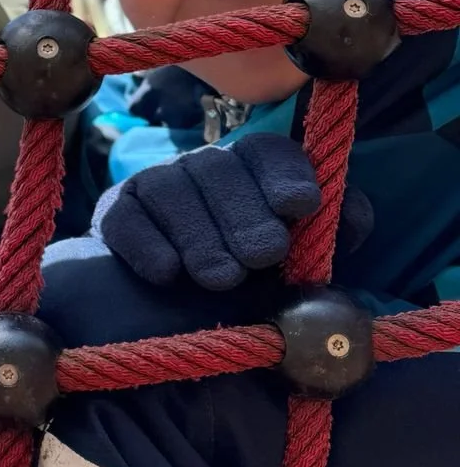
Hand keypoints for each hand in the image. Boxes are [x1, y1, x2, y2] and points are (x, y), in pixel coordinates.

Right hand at [97, 133, 371, 290]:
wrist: (177, 314)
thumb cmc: (253, 283)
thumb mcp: (302, 261)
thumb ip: (334, 234)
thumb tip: (350, 217)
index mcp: (254, 170)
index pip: (268, 152)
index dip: (284, 175)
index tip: (300, 206)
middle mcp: (205, 167)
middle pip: (219, 170)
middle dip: (243, 214)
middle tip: (262, 255)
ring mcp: (156, 183)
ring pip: (171, 189)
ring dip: (199, 235)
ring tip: (221, 278)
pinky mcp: (116, 211)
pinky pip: (127, 216)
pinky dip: (147, 244)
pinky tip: (168, 274)